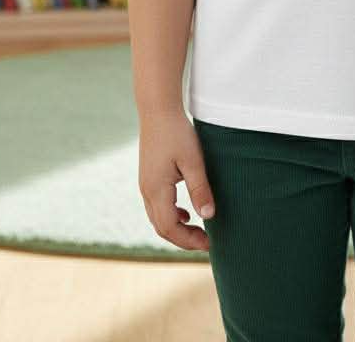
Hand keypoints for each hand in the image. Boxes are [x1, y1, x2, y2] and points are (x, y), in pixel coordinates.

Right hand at [138, 107, 216, 250]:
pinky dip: (171, 216)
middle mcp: (147, 191)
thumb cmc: (176, 132)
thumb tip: (208, 216)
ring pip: (158, 218)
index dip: (189, 240)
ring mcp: (145, 185)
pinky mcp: (149, 177)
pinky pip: (157, 207)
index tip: (209, 243)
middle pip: (162, 228)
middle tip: (206, 243)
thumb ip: (200, 189)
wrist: (157, 110)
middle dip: (183, 239)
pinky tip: (186, 214)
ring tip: (199, 232)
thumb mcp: (193, 161)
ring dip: (177, 229)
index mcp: (156, 190)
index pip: (170, 228)